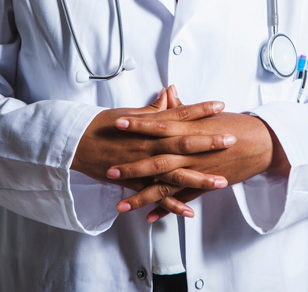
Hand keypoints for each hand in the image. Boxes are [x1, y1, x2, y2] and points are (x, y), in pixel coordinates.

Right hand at [71, 89, 235, 216]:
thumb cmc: (102, 125)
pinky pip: (156, 195)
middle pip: (184, 143)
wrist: (77, 142)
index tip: (220, 104)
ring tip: (222, 182)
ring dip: (200, 178)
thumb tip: (168, 96)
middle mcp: (149, 144)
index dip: (200, 109)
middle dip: (209, 142)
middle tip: (231, 140)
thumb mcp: (129, 113)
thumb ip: (152, 110)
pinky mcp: (135, 182)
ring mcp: (143, 165)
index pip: (180, 114)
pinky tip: (190, 212)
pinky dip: (173, 205)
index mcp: (149, 125)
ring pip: (176, 173)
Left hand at [112, 86, 287, 221]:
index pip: (158, 125)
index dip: (138, 124)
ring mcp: (197, 170)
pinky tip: (150, 217)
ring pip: (165, 185)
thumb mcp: (206, 114)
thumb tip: (169, 91)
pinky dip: (167, 208)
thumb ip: (183, 108)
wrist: (261, 143)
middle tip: (109, 170)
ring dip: (143, 195)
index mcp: (189, 129)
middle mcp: (190, 151)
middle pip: (156, 159)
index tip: (118, 123)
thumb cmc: (234, 124)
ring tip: (122, 205)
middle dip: (131, 166)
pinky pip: (182, 198)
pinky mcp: (206, 184)